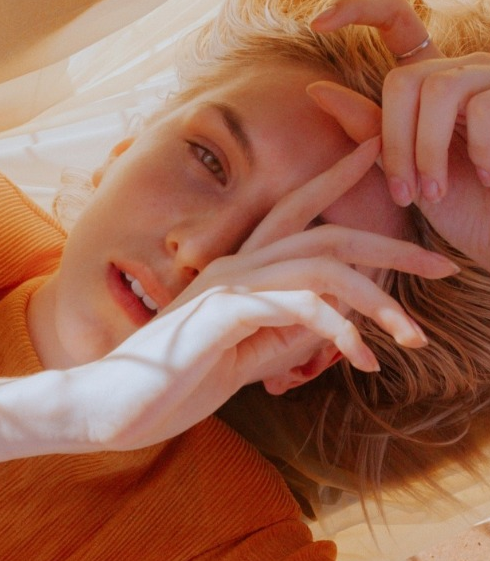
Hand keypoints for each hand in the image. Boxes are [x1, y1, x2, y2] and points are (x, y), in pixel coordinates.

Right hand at [77, 138, 457, 449]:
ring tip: (413, 338)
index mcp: (238, 271)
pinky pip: (299, 304)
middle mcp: (235, 265)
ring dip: (377, 300)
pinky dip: (340, 329)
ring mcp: (227, 284)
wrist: (118, 404)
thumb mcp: (249, 359)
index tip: (375, 156)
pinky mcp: (224, 311)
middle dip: (391, 245)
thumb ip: (290, 335)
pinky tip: (361, 358)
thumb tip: (339, 324)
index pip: (293, 213)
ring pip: (322, 266)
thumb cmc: (177, 382)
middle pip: (326, 233)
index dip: (335, 180)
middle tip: (443, 266)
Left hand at [311, 0, 489, 269]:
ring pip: (438, 91)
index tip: (316, 23)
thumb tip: (315, 89)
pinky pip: (483, 108)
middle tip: (402, 194)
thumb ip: (369, 129)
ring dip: (427, 153)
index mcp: (426, 82)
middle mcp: (458, 70)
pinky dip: (478, 152)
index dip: (358, 10)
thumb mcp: (401, 168)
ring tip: (435, 194)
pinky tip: (487, 178)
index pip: (395, 23)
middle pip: (403, 81)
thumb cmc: (456, 204)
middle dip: (395, 143)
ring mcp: (489, 78)